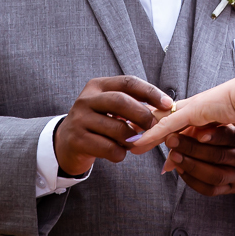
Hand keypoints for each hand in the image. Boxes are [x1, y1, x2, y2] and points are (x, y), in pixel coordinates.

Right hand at [54, 76, 173, 176]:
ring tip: (134, 142)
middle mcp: (86, 99)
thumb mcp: (110, 108)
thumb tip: (165, 107)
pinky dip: (120, 153)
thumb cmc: (97, 123)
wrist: (66, 143)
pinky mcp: (77, 140)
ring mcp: (79, 119)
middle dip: (142, 115)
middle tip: (155, 126)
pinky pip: (108, 148)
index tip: (168, 104)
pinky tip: (119, 152)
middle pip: (120, 101)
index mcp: (98, 86)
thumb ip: (131, 103)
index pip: (128, 82)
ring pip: (116, 128)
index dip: (150, 92)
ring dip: (131, 138)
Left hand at [129, 74, 234, 175]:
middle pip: (169, 122)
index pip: (187, 127)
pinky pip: (165, 126)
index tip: (169, 152)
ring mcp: (192, 109)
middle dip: (152, 133)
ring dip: (147, 135)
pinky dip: (151, 136)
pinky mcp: (191, 112)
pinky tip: (138, 144)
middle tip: (136, 142)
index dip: (176, 139)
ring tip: (129, 143)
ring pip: (163, 124)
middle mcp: (198, 109)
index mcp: (211, 113)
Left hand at [162, 124, 234, 195]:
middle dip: (192, 149)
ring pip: (215, 176)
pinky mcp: (230, 190)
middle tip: (172, 141)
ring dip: (191, 166)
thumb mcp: (229, 127)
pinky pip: (211, 190)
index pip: (229, 136)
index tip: (195, 132)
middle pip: (219, 156)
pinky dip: (193, 181)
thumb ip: (208, 127)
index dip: (213, 135)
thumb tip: (179, 128)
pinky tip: (180, 170)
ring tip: (174, 157)